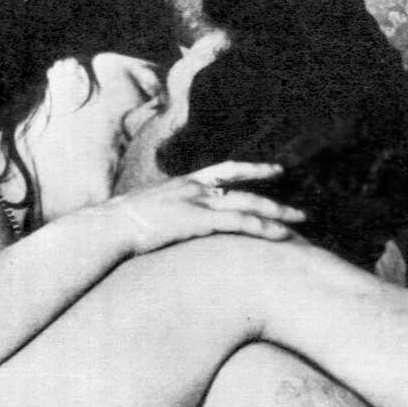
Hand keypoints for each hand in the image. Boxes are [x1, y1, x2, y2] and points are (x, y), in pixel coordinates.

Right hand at [112, 161, 304, 254]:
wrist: (108, 228)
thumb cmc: (122, 226)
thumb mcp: (148, 213)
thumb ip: (167, 213)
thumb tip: (170, 223)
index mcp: (184, 183)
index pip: (225, 171)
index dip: (251, 170)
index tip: (275, 171)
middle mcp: (194, 188)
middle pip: (243, 186)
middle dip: (274, 194)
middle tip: (299, 206)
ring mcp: (197, 203)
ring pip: (247, 204)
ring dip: (277, 214)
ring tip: (300, 222)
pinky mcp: (198, 221)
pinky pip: (238, 223)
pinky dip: (262, 228)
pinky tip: (279, 236)